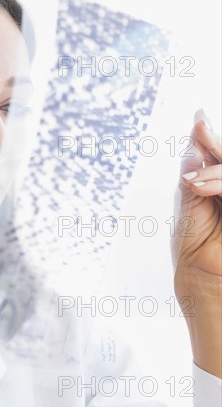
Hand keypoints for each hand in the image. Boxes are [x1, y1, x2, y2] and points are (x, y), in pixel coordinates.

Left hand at [171, 108, 221, 377]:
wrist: (205, 289)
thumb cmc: (193, 251)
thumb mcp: (189, 209)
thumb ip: (196, 178)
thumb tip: (194, 143)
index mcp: (214, 190)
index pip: (215, 156)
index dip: (208, 137)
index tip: (198, 117)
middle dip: (214, 144)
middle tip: (199, 127)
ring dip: (216, 171)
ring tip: (192, 182)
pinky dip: (218, 183)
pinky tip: (197, 185)